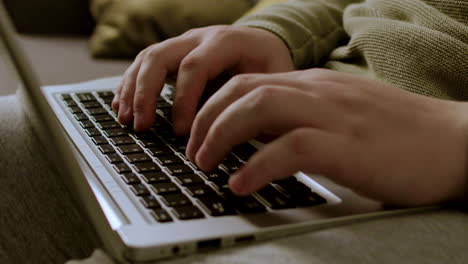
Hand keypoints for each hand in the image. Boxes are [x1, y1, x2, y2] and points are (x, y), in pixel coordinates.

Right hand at [112, 25, 293, 132]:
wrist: (265, 45)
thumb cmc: (269, 67)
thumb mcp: (271, 81)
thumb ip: (250, 101)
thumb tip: (226, 135)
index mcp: (227, 41)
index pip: (194, 66)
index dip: (183, 101)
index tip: (180, 132)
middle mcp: (200, 37)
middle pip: (160, 56)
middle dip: (145, 94)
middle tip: (142, 126)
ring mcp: (184, 43)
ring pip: (147, 58)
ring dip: (132, 90)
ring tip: (126, 119)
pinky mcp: (175, 54)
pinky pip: (145, 64)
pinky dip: (131, 85)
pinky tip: (123, 106)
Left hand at [187, 69, 467, 205]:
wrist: (454, 141)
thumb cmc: (396, 134)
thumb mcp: (341, 115)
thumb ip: (303, 117)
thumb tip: (260, 137)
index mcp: (314, 85)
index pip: (249, 81)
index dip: (214, 106)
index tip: (199, 134)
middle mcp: (318, 91)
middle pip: (243, 89)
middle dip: (207, 119)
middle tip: (193, 152)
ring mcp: (333, 115)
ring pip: (259, 107)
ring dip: (221, 135)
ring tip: (205, 164)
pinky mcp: (348, 145)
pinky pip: (291, 147)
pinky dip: (257, 165)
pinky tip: (240, 183)